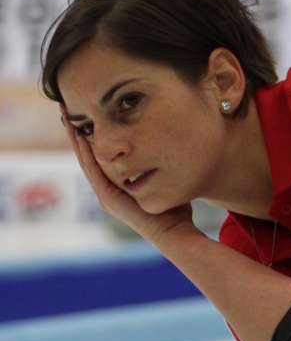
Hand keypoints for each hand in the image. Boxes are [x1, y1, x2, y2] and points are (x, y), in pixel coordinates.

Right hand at [60, 106, 194, 244]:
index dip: (88, 136)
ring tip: (66, 117)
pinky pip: (94, 171)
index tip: (84, 114)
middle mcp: (107, 191)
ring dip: (75, 138)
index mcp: (116, 187)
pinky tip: (81, 137)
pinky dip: (87, 154)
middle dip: (75, 132)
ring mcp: (106, 196)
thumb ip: (159, 166)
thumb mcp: (164, 180)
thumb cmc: (175, 210)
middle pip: (85, 156)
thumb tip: (168, 145)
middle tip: (65, 109)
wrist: (175, 232)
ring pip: (85, 161)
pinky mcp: (109, 198)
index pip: (97, 157)